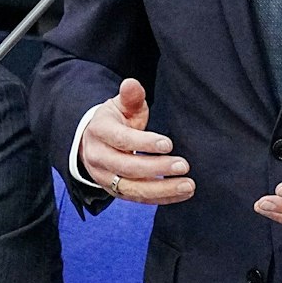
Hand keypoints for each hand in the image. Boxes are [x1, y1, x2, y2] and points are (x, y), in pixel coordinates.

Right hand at [78, 79, 193, 205]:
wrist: (93, 143)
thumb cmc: (114, 121)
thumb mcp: (119, 105)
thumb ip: (130, 96)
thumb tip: (132, 83)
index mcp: (99, 132)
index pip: (121, 140)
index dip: (144, 143)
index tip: (168, 144)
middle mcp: (98, 158)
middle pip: (126, 167)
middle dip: (156, 168)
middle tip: (183, 165)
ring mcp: (105, 178)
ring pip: (133, 189)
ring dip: (162, 189)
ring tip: (188, 185)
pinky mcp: (115, 192)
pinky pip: (139, 199)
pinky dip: (162, 198)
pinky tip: (182, 193)